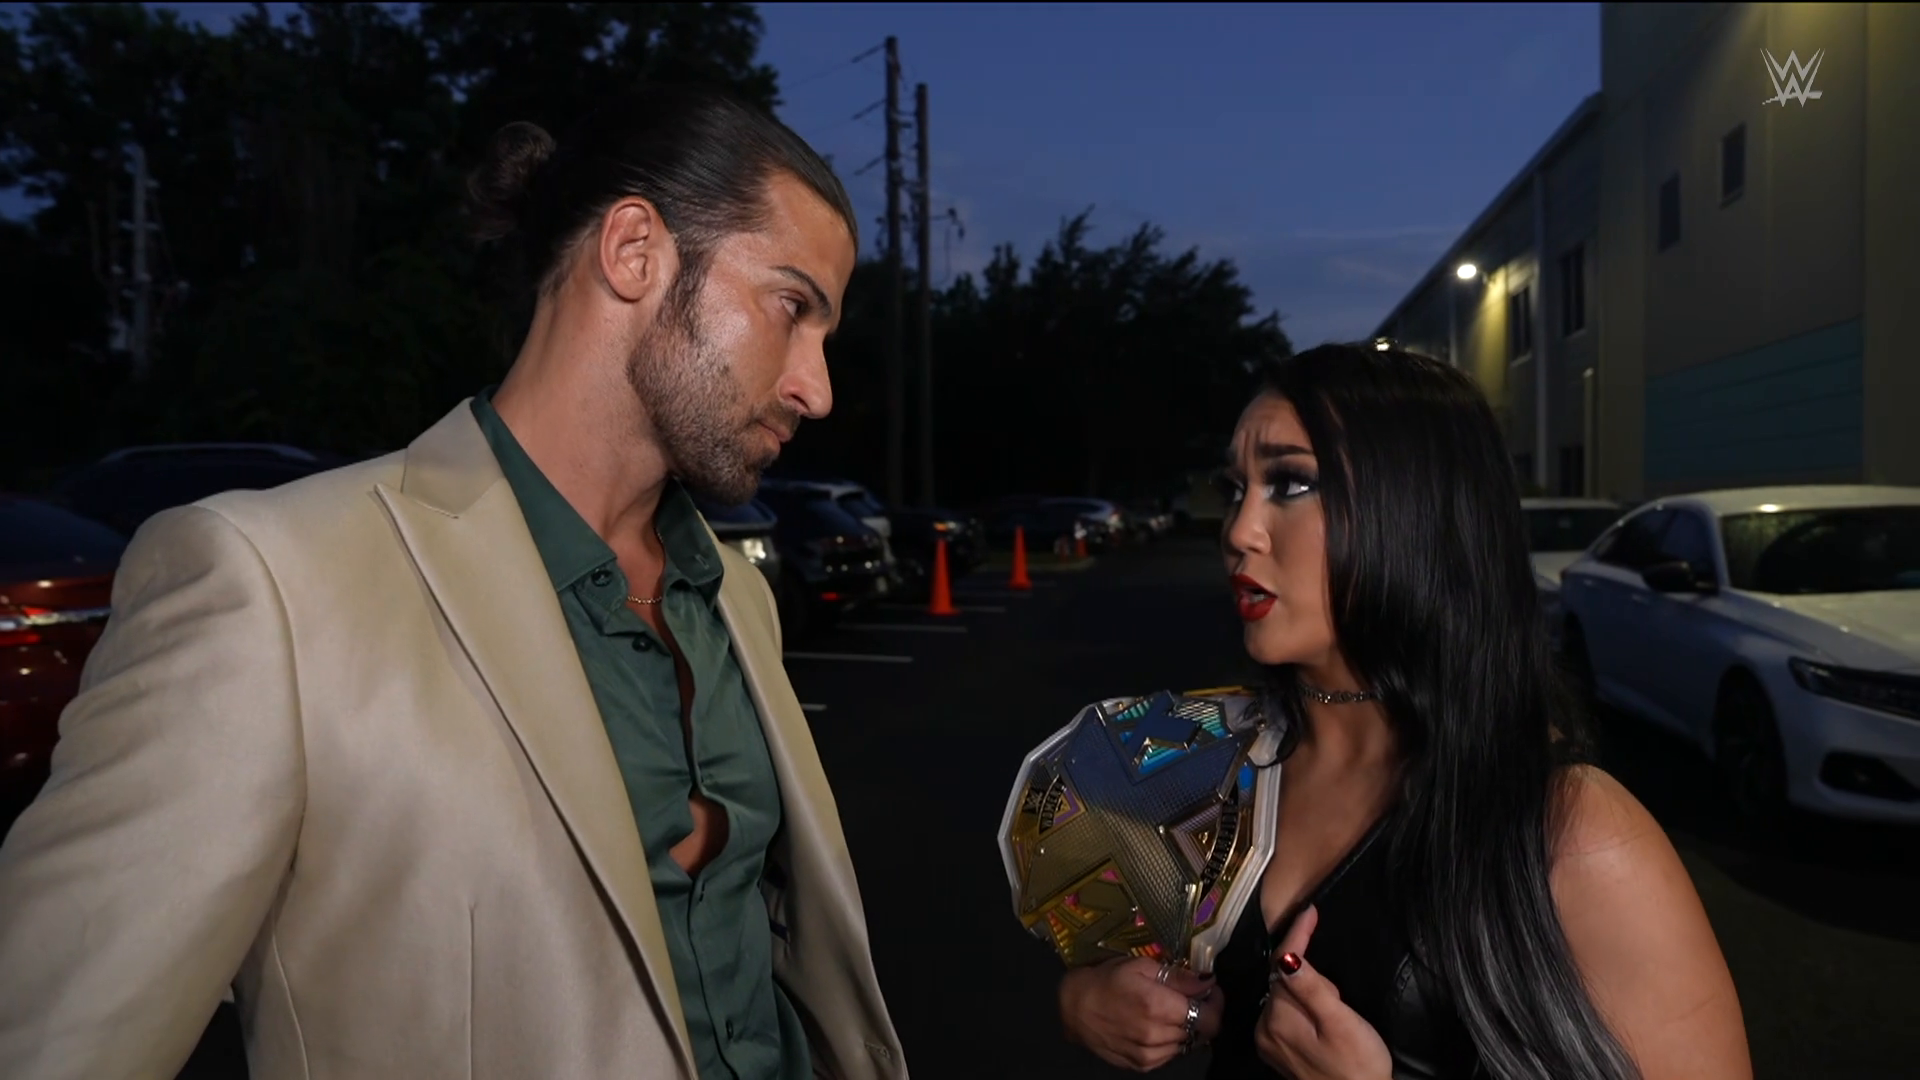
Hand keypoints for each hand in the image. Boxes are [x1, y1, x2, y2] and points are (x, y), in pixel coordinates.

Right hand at [1059, 956, 1224, 1071]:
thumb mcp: (1140, 966)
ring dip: (1185, 1028)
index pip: (1210, 1018)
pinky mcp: (1142, 1065)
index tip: (1210, 992)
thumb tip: (1208, 980)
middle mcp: (1157, 1035)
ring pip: (1186, 1044)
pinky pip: (1170, 1055)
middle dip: (1200, 1013)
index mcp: (1159, 1006)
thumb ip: (1178, 976)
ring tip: (1168, 1012)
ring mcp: (1150, 1054)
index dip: (1216, 1005)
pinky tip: (1155, 1026)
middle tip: (1187, 998)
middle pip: (1200, 1031)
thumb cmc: (1106, 980)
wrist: (1074, 1008)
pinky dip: (1170, 1041)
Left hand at [1256, 906, 1392, 1079]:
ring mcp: (1269, 1041)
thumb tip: (1287, 956)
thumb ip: (1313, 989)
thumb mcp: (1341, 1023)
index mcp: (1278, 1018)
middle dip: (1309, 973)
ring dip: (1307, 990)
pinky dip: (1302, 1005)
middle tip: (1339, 996)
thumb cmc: (1359, 1064)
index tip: (1311, 910)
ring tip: (1336, 1009)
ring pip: (1285, 995)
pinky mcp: (1278, 1050)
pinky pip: (1286, 1012)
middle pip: (1282, 979)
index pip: (1282, 964)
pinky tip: (1323, 1018)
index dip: (1297, 935)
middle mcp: (1264, 1028)